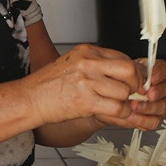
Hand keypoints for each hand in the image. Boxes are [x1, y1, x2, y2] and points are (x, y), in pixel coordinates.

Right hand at [26, 42, 163, 128]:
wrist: (30, 98)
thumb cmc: (50, 85)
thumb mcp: (74, 64)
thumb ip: (97, 65)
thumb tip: (124, 73)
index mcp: (87, 52)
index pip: (123, 58)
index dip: (133, 72)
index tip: (133, 82)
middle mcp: (88, 63)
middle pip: (129, 70)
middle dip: (136, 84)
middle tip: (132, 94)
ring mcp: (87, 81)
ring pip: (124, 91)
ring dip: (126, 102)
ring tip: (118, 106)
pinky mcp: (85, 101)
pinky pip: (116, 108)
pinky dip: (120, 113)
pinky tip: (113, 113)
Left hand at [113, 56, 165, 130]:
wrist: (110, 99)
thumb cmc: (119, 84)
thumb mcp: (124, 73)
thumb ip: (134, 72)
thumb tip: (139, 73)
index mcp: (155, 73)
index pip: (165, 70)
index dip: (160, 73)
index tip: (152, 78)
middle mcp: (159, 88)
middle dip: (157, 92)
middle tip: (147, 94)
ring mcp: (158, 103)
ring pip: (162, 106)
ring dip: (148, 107)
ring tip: (134, 106)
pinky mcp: (154, 117)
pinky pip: (154, 121)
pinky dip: (143, 120)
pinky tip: (132, 116)